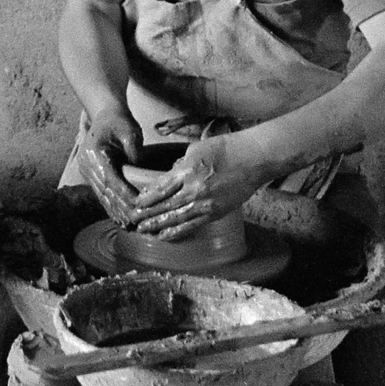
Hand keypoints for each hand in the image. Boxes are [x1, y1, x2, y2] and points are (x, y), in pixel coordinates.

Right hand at [76, 111, 143, 228]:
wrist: (104, 114)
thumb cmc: (119, 121)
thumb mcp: (129, 129)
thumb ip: (133, 148)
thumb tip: (139, 167)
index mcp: (94, 153)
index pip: (111, 180)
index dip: (125, 195)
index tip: (140, 208)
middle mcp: (86, 164)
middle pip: (105, 192)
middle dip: (122, 209)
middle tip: (138, 224)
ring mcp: (86, 171)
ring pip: (103, 197)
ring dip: (116, 213)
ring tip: (130, 227)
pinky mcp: (91, 176)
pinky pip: (102, 195)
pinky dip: (112, 208)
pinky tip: (122, 220)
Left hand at [130, 134, 269, 238]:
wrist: (253, 159)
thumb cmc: (226, 149)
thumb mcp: (195, 150)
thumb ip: (180, 165)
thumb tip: (169, 176)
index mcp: (187, 171)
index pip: (160, 187)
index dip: (146, 197)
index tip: (135, 202)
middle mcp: (194, 190)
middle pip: (164, 205)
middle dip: (146, 214)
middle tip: (131, 220)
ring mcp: (205, 204)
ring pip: (175, 218)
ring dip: (157, 225)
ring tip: (142, 230)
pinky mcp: (216, 213)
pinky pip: (192, 225)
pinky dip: (177, 232)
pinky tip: (165, 236)